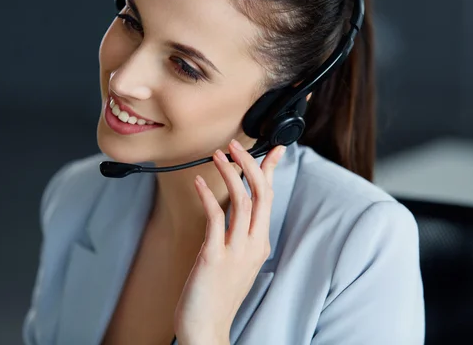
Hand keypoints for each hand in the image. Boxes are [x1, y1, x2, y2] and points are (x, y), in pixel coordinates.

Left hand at [174, 139, 285, 343]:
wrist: (207, 328)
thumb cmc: (218, 293)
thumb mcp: (237, 260)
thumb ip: (239, 233)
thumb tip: (236, 206)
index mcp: (260, 244)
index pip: (270, 199)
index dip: (272, 171)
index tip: (273, 149)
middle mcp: (253, 246)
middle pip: (263, 195)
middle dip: (251, 165)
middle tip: (235, 145)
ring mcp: (236, 252)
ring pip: (243, 203)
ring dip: (230, 174)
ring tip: (218, 155)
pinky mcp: (214, 258)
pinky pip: (215, 219)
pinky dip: (209, 196)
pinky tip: (199, 183)